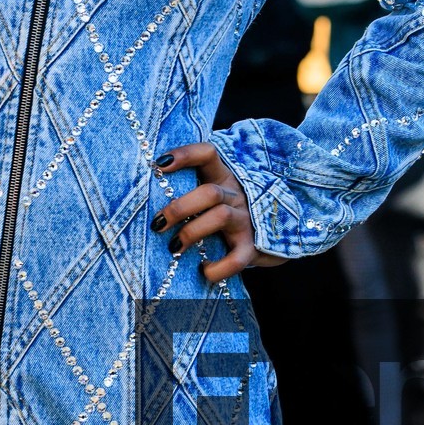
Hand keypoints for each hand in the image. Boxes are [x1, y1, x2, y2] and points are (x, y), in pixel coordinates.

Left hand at [151, 144, 284, 283]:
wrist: (275, 236)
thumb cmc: (230, 213)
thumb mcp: (217, 193)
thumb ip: (193, 189)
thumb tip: (148, 200)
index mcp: (224, 177)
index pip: (208, 154)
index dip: (185, 155)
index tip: (159, 164)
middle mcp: (236, 195)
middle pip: (209, 192)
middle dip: (179, 207)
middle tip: (157, 224)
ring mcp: (246, 221)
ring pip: (221, 216)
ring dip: (192, 232)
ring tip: (175, 247)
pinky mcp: (253, 247)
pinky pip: (237, 258)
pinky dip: (218, 268)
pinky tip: (204, 271)